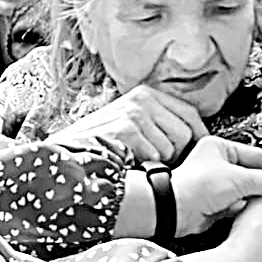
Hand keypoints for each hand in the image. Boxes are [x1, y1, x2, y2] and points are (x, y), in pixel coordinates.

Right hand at [53, 85, 209, 162]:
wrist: (63, 157)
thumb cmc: (98, 147)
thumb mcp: (130, 126)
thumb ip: (158, 125)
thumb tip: (195, 140)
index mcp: (146, 94)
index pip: (190, 114)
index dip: (198, 137)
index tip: (196, 153)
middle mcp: (142, 98)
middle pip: (186, 133)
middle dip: (176, 155)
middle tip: (152, 162)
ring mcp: (134, 112)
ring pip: (173, 148)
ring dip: (158, 163)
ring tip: (135, 161)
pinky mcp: (126, 128)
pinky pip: (157, 156)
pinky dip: (145, 167)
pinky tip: (127, 163)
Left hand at [171, 135, 261, 237]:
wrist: (175, 210)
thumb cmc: (197, 186)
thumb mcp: (239, 178)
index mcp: (220, 148)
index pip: (255, 154)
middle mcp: (218, 165)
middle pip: (252, 173)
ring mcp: (217, 186)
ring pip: (247, 191)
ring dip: (258, 196)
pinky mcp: (216, 204)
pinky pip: (239, 205)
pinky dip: (247, 208)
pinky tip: (256, 210)